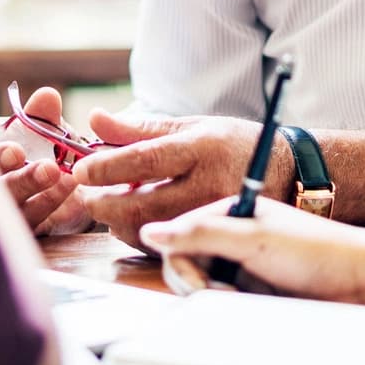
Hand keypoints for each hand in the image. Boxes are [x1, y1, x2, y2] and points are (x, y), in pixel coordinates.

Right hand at [0, 87, 93, 235]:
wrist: (53, 191)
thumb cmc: (32, 156)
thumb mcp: (34, 134)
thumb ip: (39, 117)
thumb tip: (48, 96)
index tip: (16, 150)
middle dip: (22, 181)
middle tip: (49, 168)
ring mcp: (7, 221)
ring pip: (19, 217)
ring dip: (45, 199)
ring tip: (67, 180)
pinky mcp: (31, 236)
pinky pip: (40, 233)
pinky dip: (57, 215)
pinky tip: (73, 200)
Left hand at [71, 112, 285, 248]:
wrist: (284, 173)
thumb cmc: (230, 143)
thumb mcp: (190, 125)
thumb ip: (139, 127)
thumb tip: (94, 119)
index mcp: (200, 148)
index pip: (145, 160)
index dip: (106, 167)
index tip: (80, 169)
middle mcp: (207, 185)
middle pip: (141, 205)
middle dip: (103, 203)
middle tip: (86, 195)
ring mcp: (211, 216)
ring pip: (149, 230)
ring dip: (117, 221)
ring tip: (109, 204)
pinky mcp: (213, 239)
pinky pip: (165, 244)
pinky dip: (139, 233)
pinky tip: (133, 218)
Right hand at [140, 196, 364, 300]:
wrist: (357, 282)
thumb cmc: (316, 251)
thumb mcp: (254, 238)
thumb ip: (200, 233)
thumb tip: (150, 232)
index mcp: (227, 215)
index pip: (179, 239)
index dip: (183, 265)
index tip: (201, 283)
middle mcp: (229, 239)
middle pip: (184, 266)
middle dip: (199, 285)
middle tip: (226, 294)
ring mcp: (239, 267)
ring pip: (200, 289)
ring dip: (215, 300)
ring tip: (243, 299)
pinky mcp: (249, 293)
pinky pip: (221, 306)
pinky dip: (228, 310)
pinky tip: (249, 307)